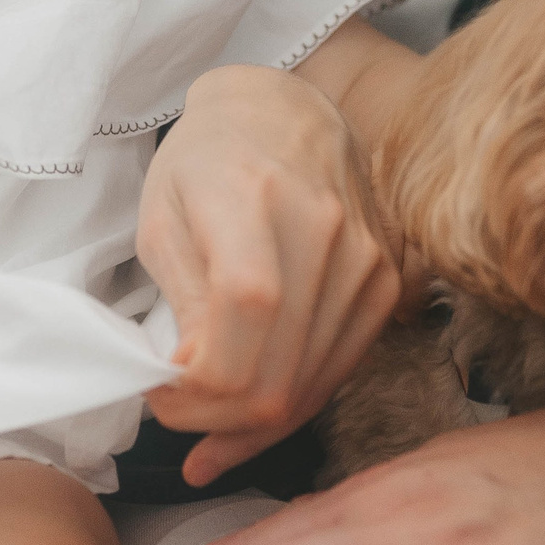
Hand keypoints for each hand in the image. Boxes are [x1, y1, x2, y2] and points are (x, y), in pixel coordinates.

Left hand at [137, 64, 412, 486]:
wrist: (285, 115)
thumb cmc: (206, 161)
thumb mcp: (163, 219)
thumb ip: (180, 301)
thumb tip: (192, 383)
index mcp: (256, 202)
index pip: (242, 318)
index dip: (196, 381)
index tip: (158, 391)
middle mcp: (326, 233)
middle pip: (278, 373)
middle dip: (213, 421)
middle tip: (174, 417)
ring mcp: (367, 262)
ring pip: (309, 387)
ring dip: (249, 427)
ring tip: (205, 429)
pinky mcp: (386, 284)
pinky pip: (337, 371)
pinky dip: (290, 407)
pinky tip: (247, 423)